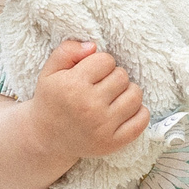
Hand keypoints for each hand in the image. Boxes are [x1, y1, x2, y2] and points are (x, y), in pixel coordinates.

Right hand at [26, 39, 150, 160]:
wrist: (46, 138)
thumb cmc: (52, 100)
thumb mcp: (50, 72)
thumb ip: (67, 51)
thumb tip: (94, 46)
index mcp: (72, 86)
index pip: (106, 60)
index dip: (99, 64)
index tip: (91, 74)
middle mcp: (88, 106)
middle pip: (122, 76)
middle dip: (113, 77)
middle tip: (100, 87)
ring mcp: (103, 126)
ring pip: (135, 94)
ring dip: (127, 93)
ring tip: (111, 98)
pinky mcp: (114, 142)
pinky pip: (143, 118)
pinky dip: (138, 112)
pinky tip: (122, 111)